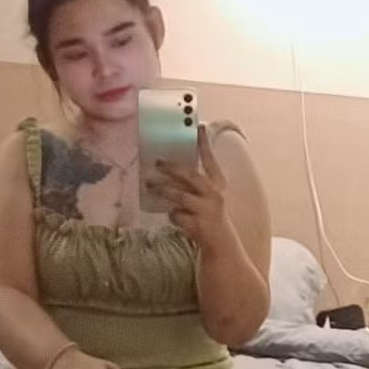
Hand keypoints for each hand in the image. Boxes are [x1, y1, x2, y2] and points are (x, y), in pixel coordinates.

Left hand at [146, 124, 230, 246]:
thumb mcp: (207, 194)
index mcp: (217, 183)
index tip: (198, 127)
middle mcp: (213, 194)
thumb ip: (193, 182)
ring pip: (179, 195)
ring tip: (150, 185)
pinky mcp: (198, 225)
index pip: (210, 160)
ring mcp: (206, 209)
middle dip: (172, 168)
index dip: (204, 144)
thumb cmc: (208, 213)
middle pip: (190, 176)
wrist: (219, 242)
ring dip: (163, 190)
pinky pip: (176, 214)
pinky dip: (172, 215)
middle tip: (157, 162)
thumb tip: (168, 167)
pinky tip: (174, 216)